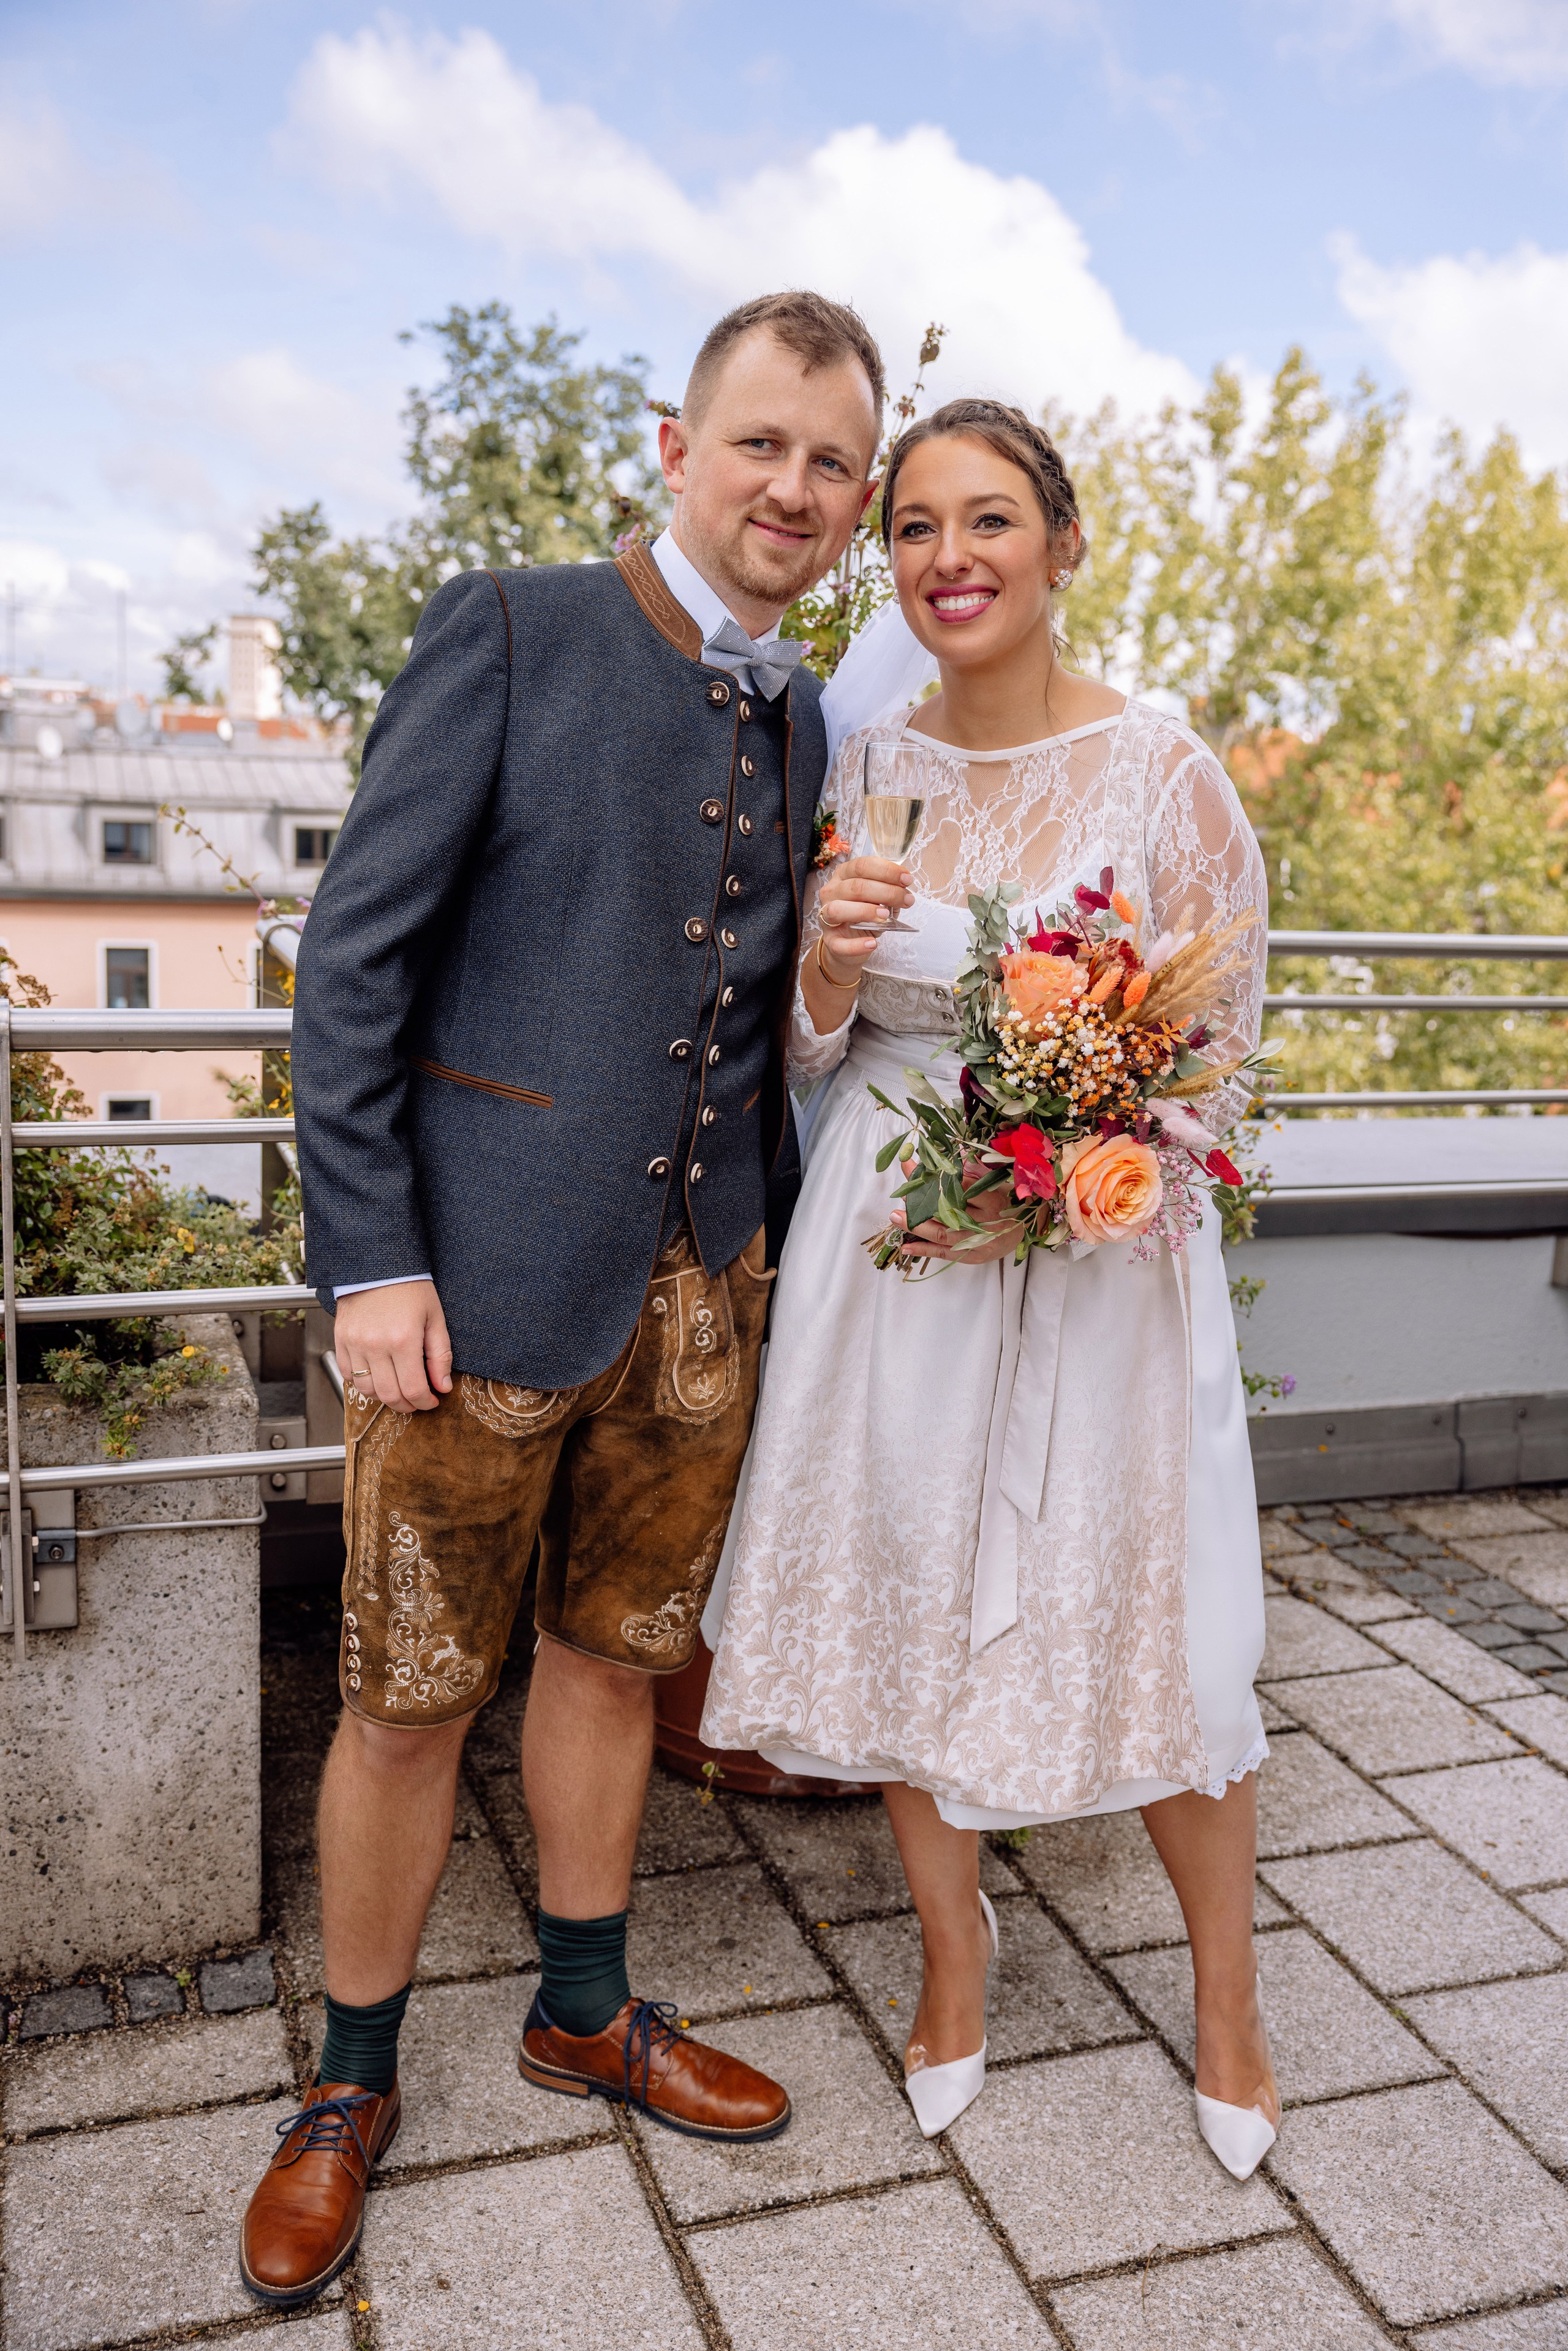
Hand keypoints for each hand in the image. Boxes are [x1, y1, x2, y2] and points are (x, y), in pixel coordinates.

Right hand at [335, 1280, 453, 1411]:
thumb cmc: (409, 1288)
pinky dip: (363, 1383)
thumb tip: (442, 1387)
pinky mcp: (341, 1340)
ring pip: (367, 1390)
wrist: (377, 1266)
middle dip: (407, 1405)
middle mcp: (376, 1345)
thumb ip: (440, 1355)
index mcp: (403, 1340)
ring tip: (398, 1390)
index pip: (413, 1388)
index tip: (432, 1401)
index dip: (425, 1402)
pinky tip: (377, 1377)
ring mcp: (355, 1344)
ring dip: (385, 1397)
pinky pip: (347, 1374)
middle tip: (417, 1401)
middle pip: (390, 1395)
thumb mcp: (434, 1318)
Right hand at [815, 854, 913, 981]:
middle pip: (856, 887)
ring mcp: (826, 916)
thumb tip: (904, 890)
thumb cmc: (864, 914)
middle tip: (906, 900)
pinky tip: (873, 943)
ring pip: (839, 909)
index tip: (907, 879)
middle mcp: (831, 892)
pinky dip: (857, 945)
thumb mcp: (876, 897)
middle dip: (887, 892)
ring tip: (886, 916)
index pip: (862, 866)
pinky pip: (839, 944)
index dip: (887, 871)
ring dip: (866, 911)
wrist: (848, 941)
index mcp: (843, 875)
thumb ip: (887, 890)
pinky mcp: (829, 940)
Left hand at [893, 1158, 1024, 1265]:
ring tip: (895, 1217)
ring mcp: (977, 1242)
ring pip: (942, 1234)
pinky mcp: (971, 1256)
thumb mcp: (998, 1184)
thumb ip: (977, 1171)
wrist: (1021, 1233)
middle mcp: (986, 1223)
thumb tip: (955, 1154)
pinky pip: (943, 1253)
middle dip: (922, 1203)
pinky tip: (905, 1247)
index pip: (965, 1189)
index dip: (943, 1180)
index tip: (922, 1169)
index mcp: (994, 1201)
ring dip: (916, 1226)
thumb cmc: (1006, 1203)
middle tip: (903, 1194)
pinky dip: (923, 1250)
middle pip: (948, 1211)